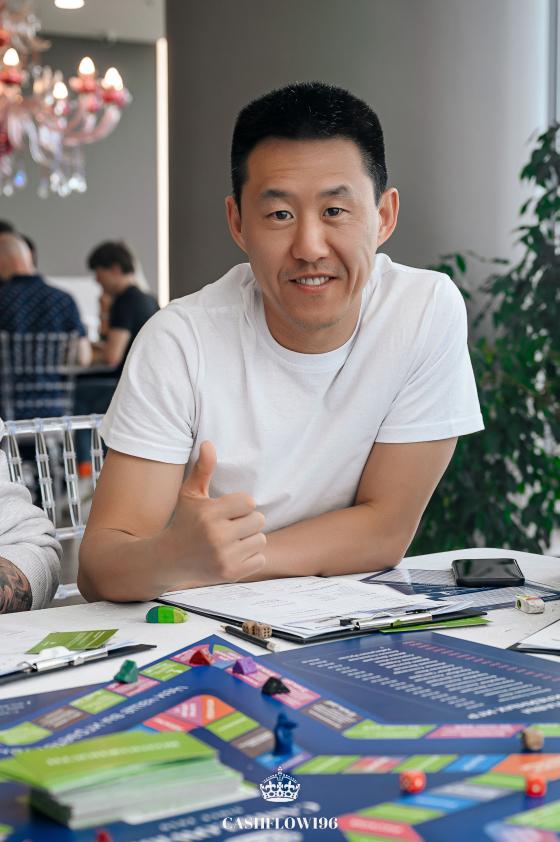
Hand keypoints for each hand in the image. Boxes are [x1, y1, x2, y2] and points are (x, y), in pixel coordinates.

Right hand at [166, 441, 265, 584]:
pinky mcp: (230, 574)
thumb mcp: (190, 494)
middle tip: (231, 527)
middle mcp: (216, 536)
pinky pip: (260, 559)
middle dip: (247, 522)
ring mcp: (224, 557)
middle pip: (259, 520)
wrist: (168, 560)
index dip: (241, 505)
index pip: (249, 502)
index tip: (228, 511)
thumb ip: (203, 469)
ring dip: (250, 539)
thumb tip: (208, 443)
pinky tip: (233, 555)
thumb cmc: (184, 522)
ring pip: (261, 540)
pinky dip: (250, 557)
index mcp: (209, 513)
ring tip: (232, 541)